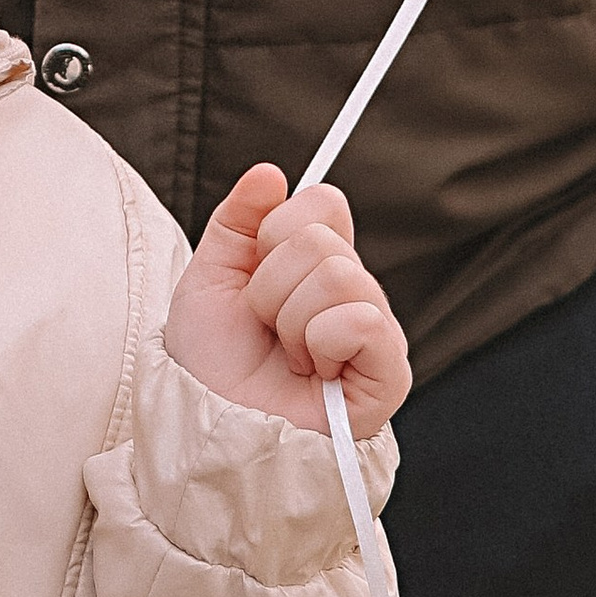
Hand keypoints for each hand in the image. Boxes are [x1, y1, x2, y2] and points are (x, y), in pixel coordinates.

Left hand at [164, 167, 410, 441]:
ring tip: (287, 355)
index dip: (274, 232)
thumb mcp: (209, 278)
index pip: (324, 202)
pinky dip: (320, 343)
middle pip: (323, 238)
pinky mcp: (389, 374)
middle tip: (266, 326)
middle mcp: (354, 291)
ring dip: (290, 319)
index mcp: (318, 264)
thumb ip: (237, 221)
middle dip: (270, 285)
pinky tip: (313, 372)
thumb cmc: (210, 362)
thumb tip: (271, 173)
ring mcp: (376, 332)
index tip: (253, 272)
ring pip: (340, 276)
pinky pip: (362, 320)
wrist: (206, 423)